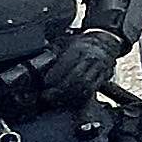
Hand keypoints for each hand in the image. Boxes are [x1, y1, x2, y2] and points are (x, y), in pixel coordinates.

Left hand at [0, 32, 119, 113]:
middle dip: (60, 90)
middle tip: (47, 96)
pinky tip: (70, 101)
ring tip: (56, 101)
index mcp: (79, 48)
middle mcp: (90, 58)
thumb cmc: (82, 42)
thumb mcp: (66, 41)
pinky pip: (91, 90)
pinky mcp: (102, 77)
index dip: (55, 76)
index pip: (67, 64)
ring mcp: (99, 68)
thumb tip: (35, 58)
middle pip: (75, 78)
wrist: (106, 40)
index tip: (45, 83)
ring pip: (84, 86)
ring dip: (69, 96)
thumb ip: (52, 50)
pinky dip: (80, 98)